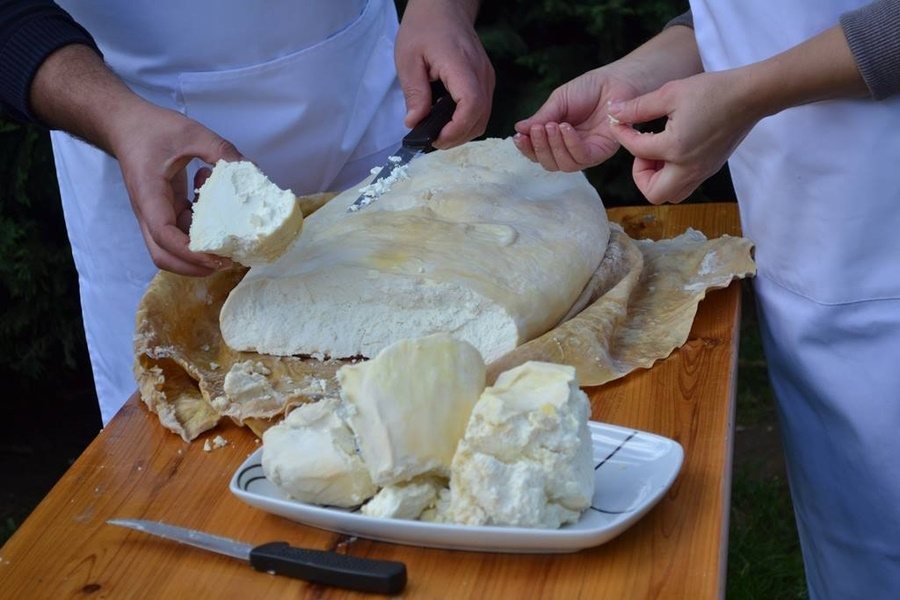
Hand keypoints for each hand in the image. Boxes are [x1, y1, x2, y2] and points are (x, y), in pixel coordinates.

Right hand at [109, 102, 243, 274]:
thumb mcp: (191, 133)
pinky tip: (212, 201)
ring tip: (228, 235)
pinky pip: (182, 230)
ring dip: (200, 247)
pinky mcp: (166, 209)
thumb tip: (252, 170)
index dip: (191, 253)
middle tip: (227, 261)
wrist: (126, 124)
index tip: (218, 257)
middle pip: (163, 255)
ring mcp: (157, 213)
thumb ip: (220, 150)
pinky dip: (202, 225)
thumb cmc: (151, 128)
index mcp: (149, 196)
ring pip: (173, 247)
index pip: (164, 236)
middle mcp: (150, 211)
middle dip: (194, 266)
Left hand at [395, 0, 494, 148]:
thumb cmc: (424, 28)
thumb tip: (414, 123)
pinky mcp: (485, 79)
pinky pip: (482, 109)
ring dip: (463, 132)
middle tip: (432, 140)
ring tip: (439, 133)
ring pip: (484, 117)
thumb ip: (414, 93)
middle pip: (480, 117)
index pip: (471, 105)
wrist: (444, 7)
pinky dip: (467, 122)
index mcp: (461, 66)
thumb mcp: (408, 59)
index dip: (456, 129)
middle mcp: (481, 73)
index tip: (436, 138)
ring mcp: (486, 77)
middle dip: (457, 137)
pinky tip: (448, 121)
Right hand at [513, 66, 642, 170]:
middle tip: (537, 129)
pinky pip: (581, 157)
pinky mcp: (601, 152)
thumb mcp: (559, 101)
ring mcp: (586, 153)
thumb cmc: (589, 89)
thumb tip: (518, 129)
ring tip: (551, 126)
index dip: (527, 148)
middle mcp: (571, 150)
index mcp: (558, 139)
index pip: (538, 152)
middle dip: (538, 148)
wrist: (615, 81)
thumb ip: (541, 117)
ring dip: (553, 146)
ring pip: (563, 164)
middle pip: (548, 163)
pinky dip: (570, 144)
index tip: (518, 137)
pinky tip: (566, 129)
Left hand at [607, 70, 757, 203]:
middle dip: (641, 176)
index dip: (622, 135)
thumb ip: (639, 107)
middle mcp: (689, 167)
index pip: (637, 151)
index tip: (619, 123)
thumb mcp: (670, 93)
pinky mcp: (710, 169)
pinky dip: (672, 174)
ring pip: (671, 194)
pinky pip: (684, 184)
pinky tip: (673, 148)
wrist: (751, 95)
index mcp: (675, 148)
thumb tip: (614, 112)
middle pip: (654, 194)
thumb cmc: (713, 90)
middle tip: (644, 152)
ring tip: (658, 151)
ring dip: (657, 178)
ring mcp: (702, 171)